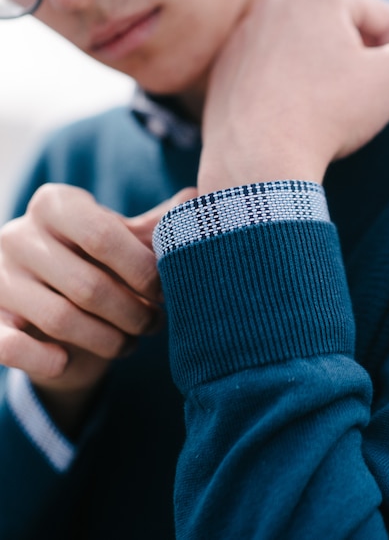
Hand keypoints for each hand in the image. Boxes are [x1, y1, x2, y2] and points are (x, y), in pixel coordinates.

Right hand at [0, 184, 194, 433]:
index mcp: (54, 205)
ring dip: (108, 340)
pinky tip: (68, 359)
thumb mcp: (123, 242)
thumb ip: (153, 227)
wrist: (52, 309)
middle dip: (133, 314)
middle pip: (88, 285)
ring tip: (131, 342)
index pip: (102, 234)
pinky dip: (48, 360)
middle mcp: (18, 235)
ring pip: (60, 319)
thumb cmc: (96, 266)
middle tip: (155, 323)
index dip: (141, 270)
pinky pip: (13, 347)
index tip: (163, 290)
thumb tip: (196, 202)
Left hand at [199, 0, 388, 192]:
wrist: (257, 161)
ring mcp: (243, 37)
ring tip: (330, 116)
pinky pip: (270, 76)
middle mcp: (275, 3)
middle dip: (362, 68)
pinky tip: (294, 120)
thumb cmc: (326, 115)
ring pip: (303, 55)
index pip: (383, 21)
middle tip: (372, 108)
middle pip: (340, 34)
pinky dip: (287, 92)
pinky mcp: (224, 70)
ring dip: (324, 79)